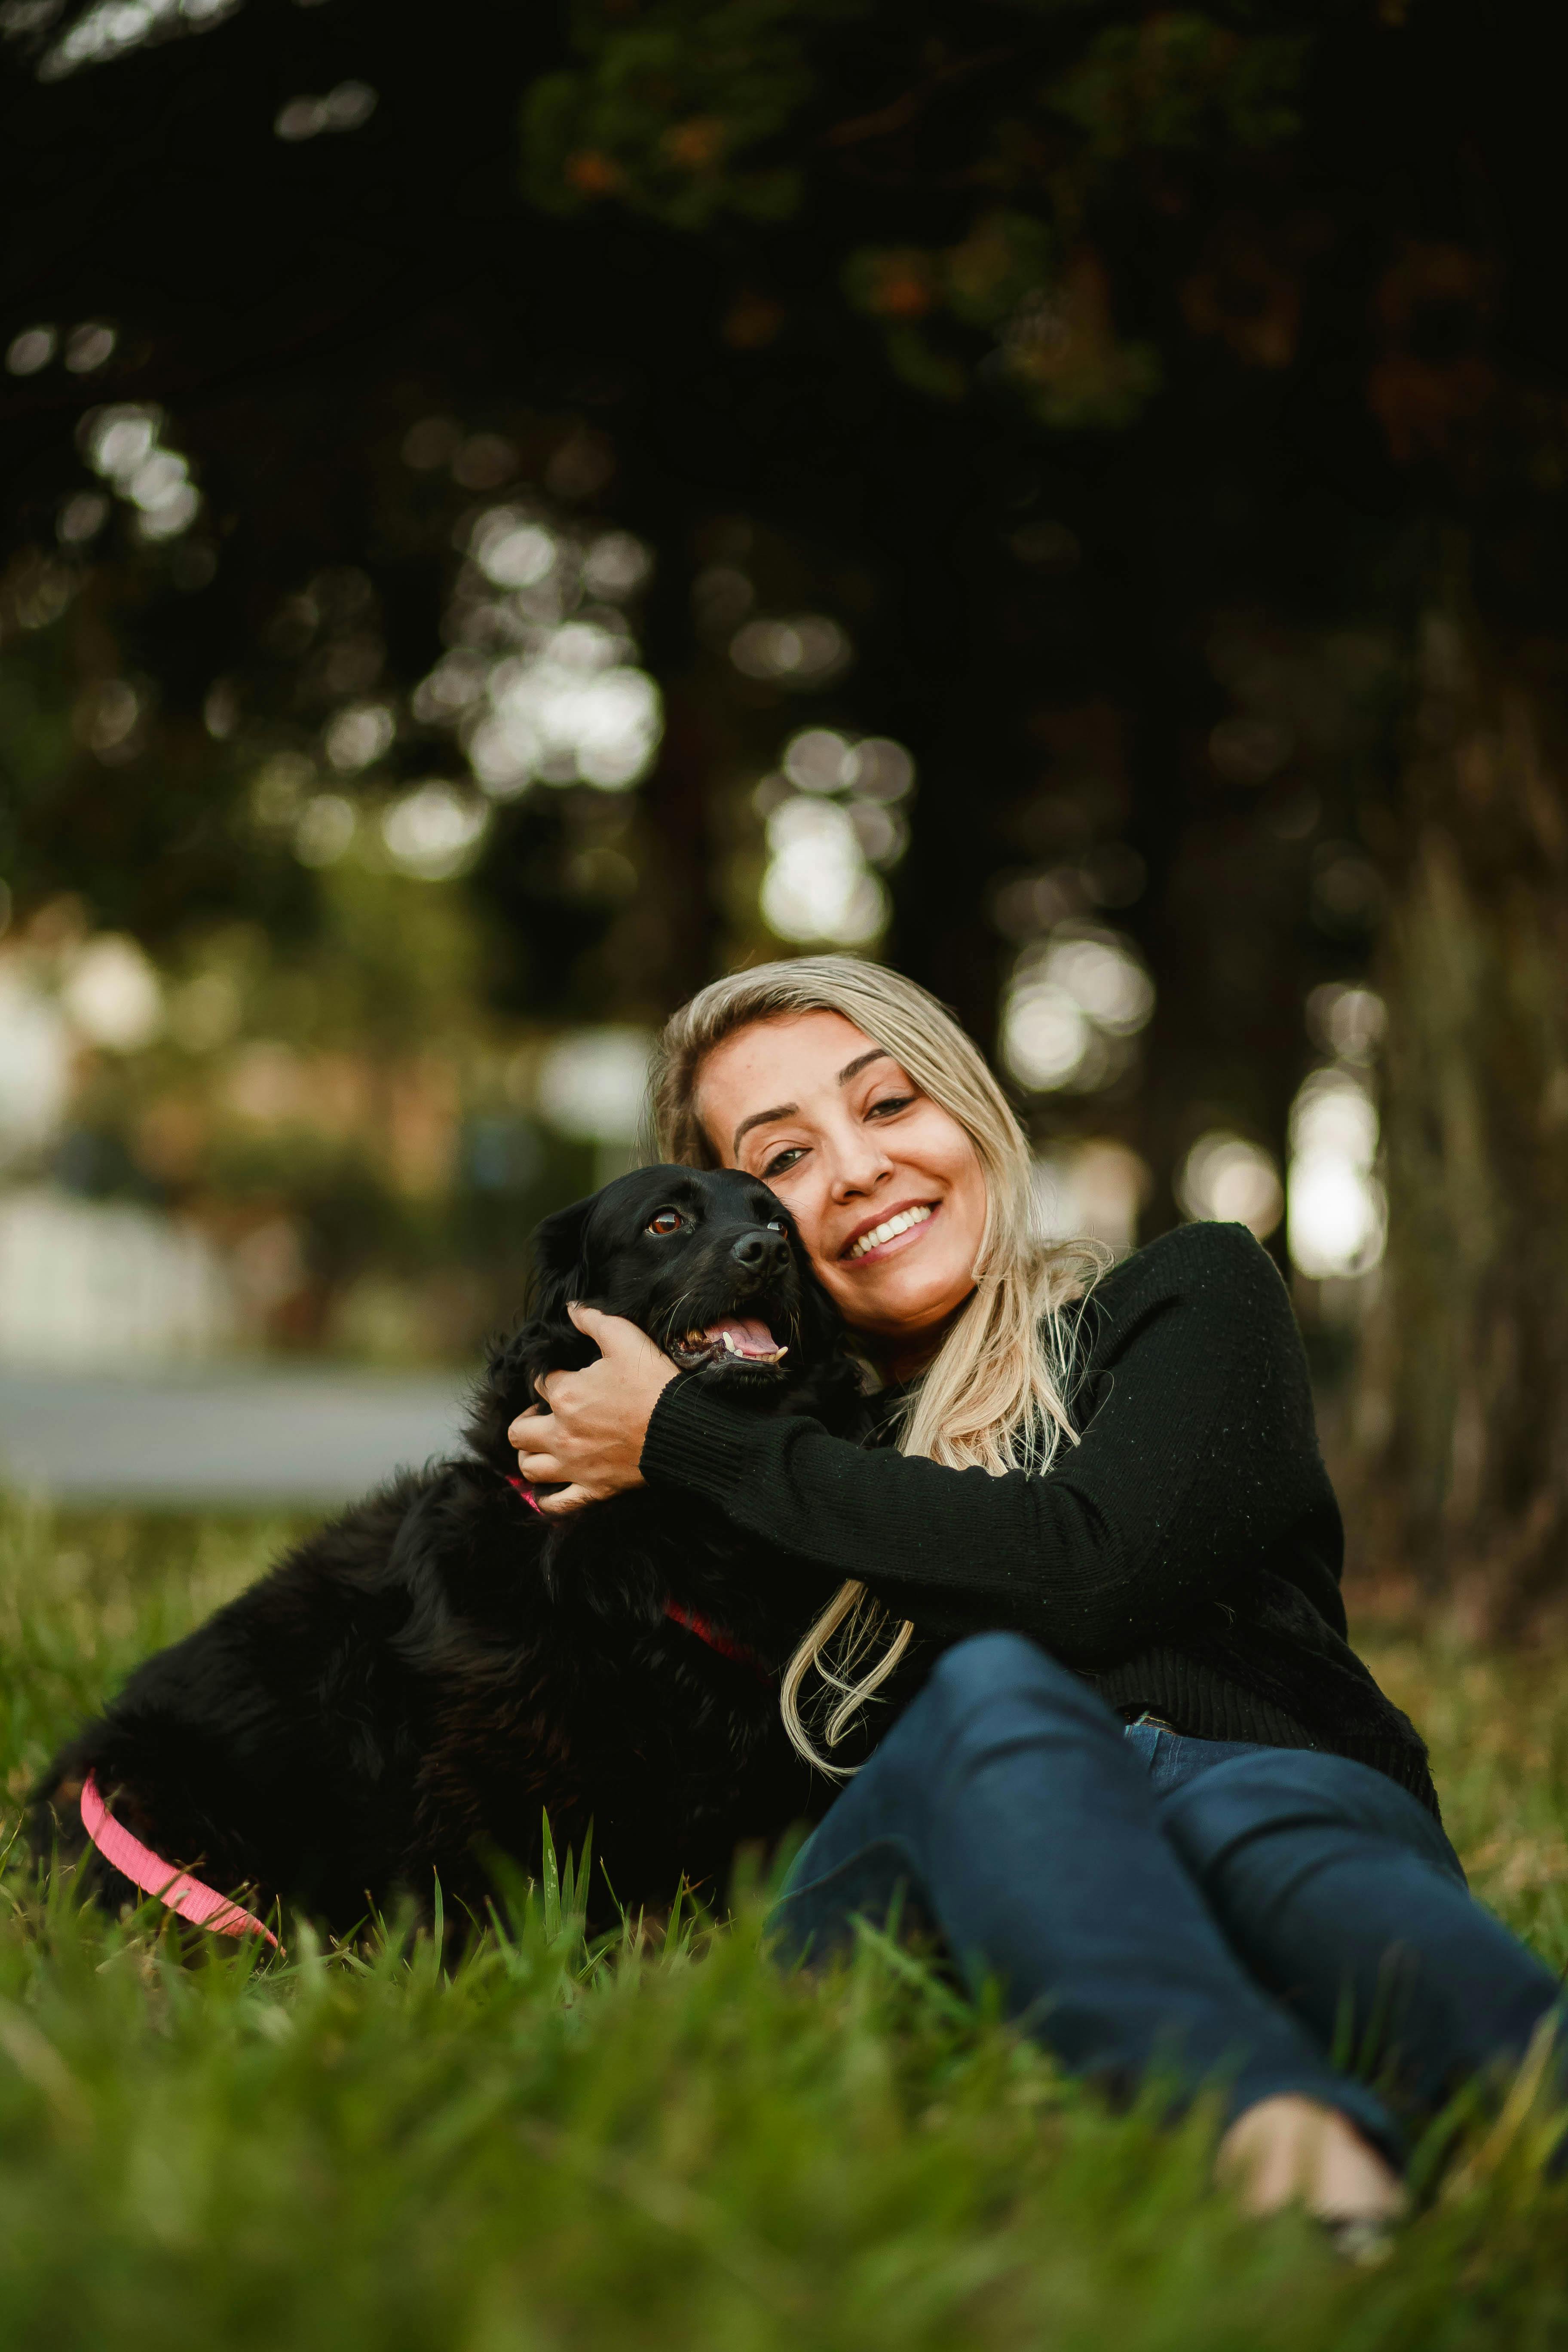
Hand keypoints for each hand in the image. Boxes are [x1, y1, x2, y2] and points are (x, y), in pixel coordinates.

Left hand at [507, 1303, 679, 1516]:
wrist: (685, 1429)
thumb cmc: (654, 1384)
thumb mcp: (626, 1339)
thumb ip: (594, 1320)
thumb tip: (571, 1308)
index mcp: (565, 1395)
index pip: (538, 1383)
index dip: (548, 1377)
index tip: (563, 1377)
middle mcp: (561, 1433)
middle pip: (518, 1431)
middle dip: (525, 1421)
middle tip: (542, 1415)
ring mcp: (574, 1465)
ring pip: (529, 1467)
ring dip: (529, 1455)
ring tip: (542, 1446)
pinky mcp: (592, 1490)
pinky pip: (555, 1504)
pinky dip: (547, 1498)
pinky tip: (549, 1488)